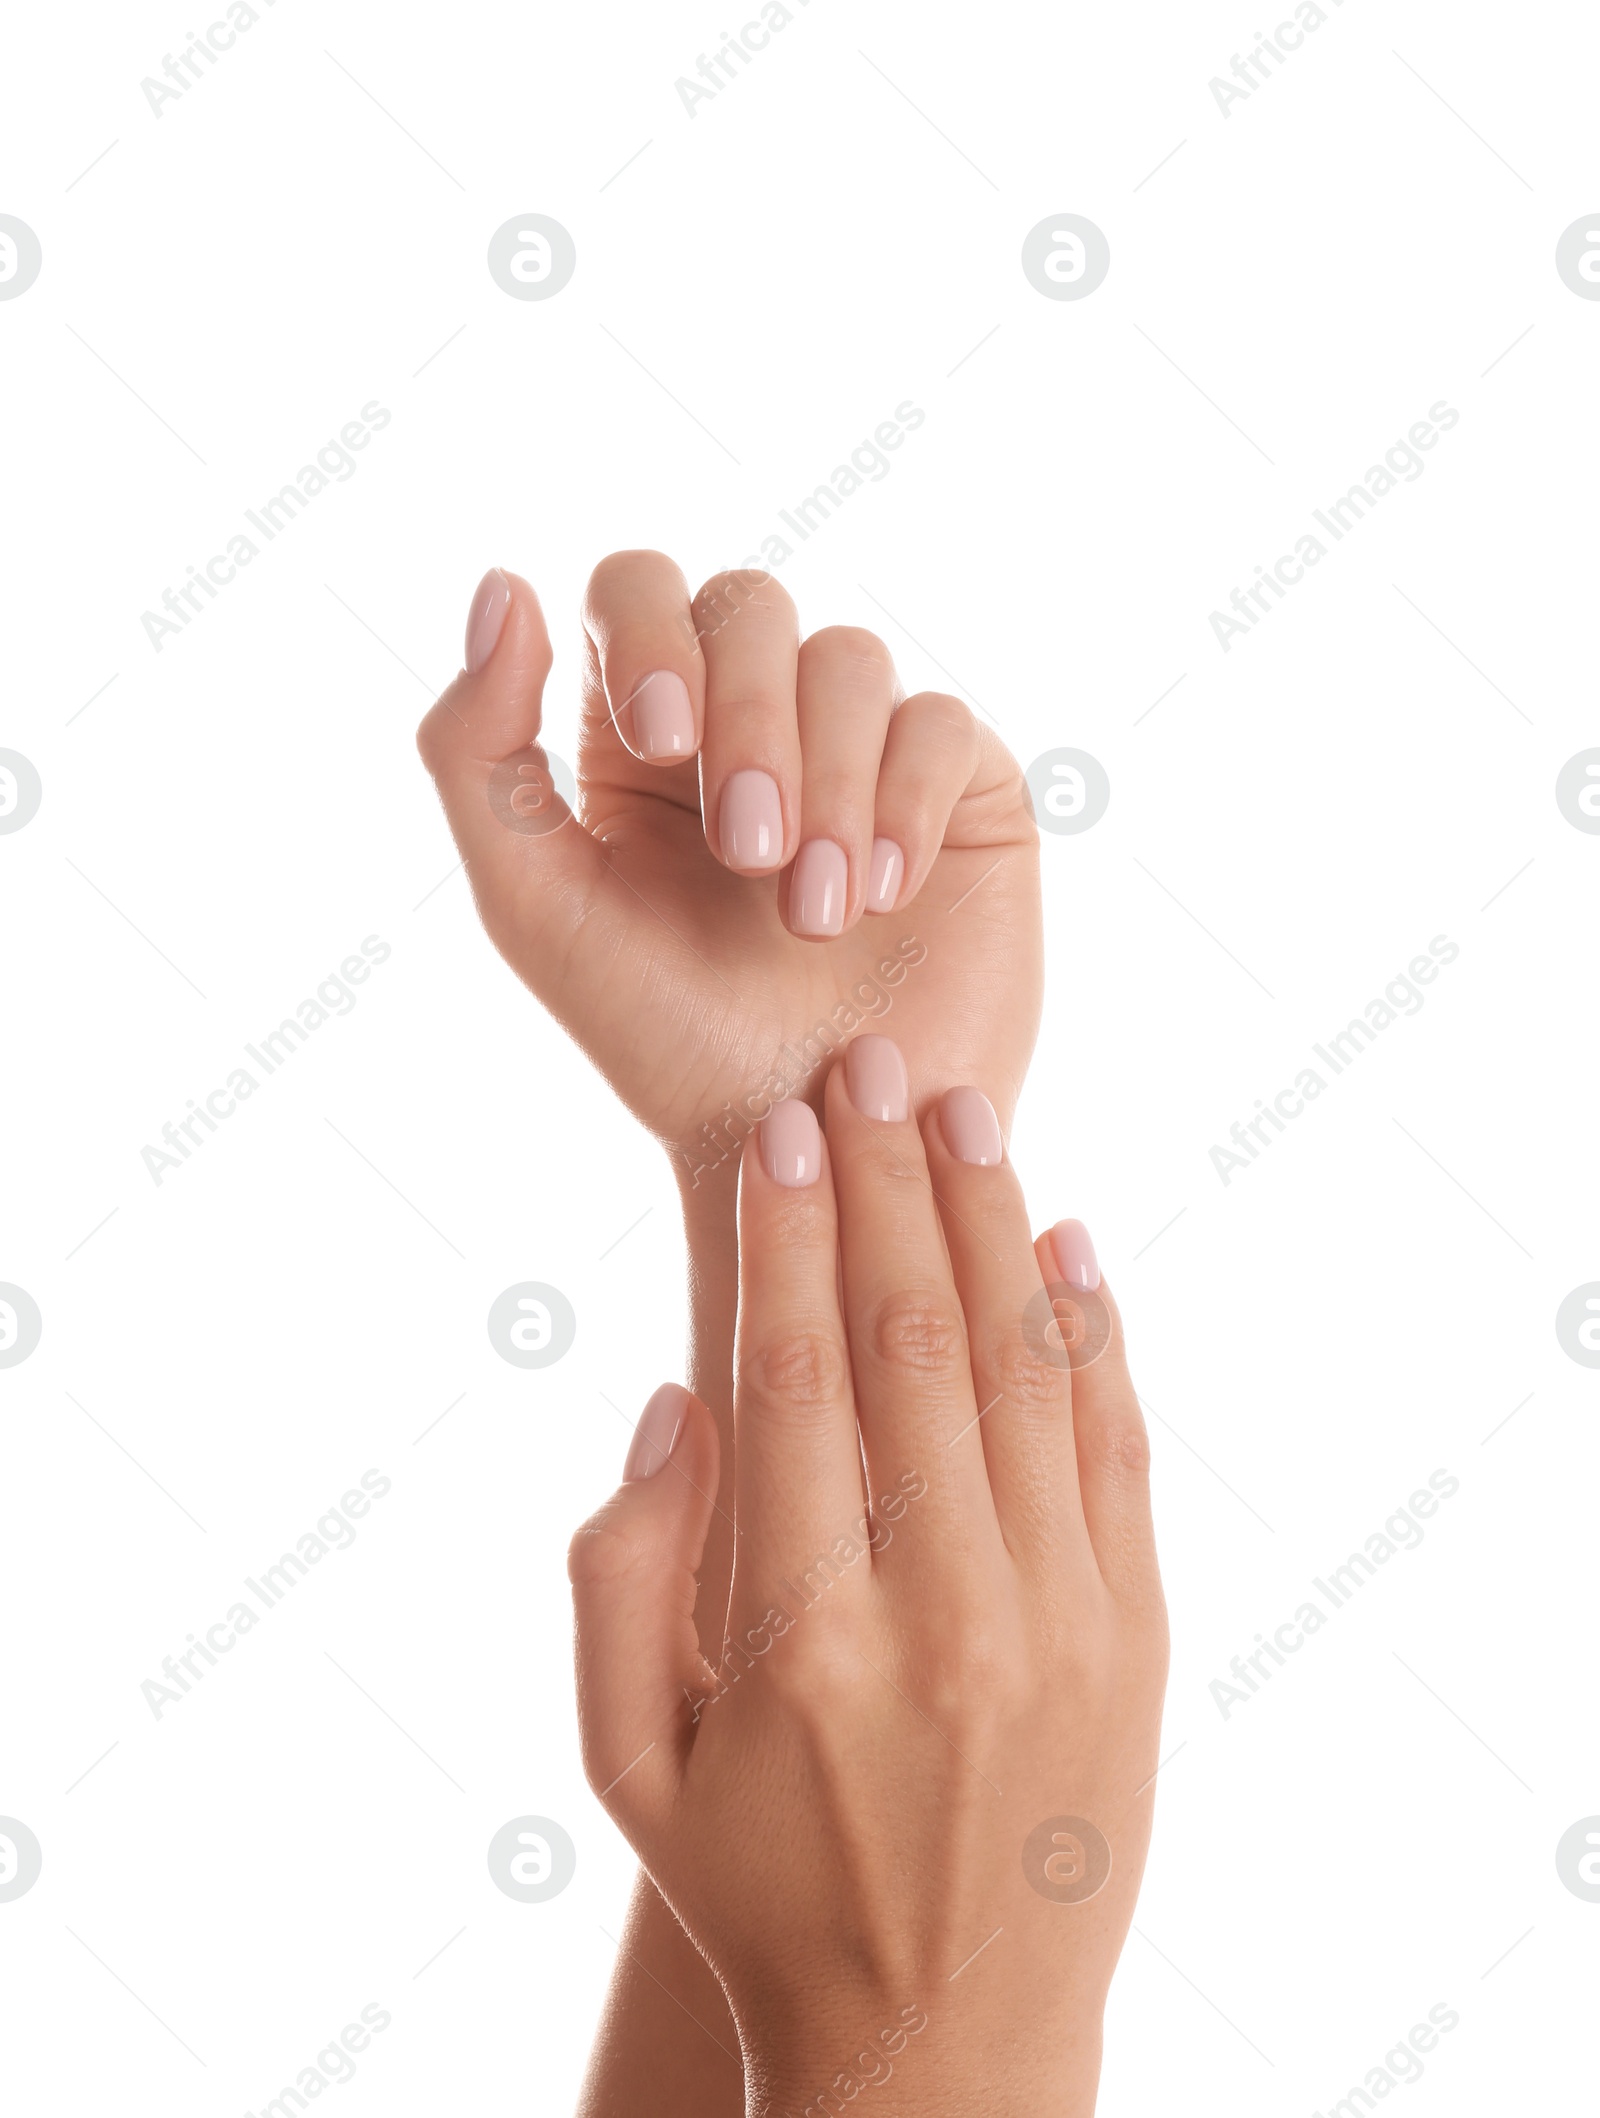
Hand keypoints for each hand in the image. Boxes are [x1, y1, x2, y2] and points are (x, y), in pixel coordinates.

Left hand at [416, 558, 1041, 1189]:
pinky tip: (886, 892)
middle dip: (751, 722)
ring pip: (850, 660)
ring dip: (830, 786)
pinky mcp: (959, 788)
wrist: (808, 1142)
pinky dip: (908, 800)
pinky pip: (942, 723)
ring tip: (816, 916)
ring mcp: (863, 744)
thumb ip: (478, 753)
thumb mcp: (536, 908)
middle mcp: (755, 715)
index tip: (664, 740)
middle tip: (749, 853)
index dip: (651, 633)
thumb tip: (502, 583)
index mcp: (644, 729)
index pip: (639, 587)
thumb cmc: (663, 1037)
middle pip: (751, 607)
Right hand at [568, 1038, 1167, 2116]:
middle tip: (869, 1068)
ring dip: (991, 1225)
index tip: (786, 1128)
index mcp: (802, 1638)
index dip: (790, 1234)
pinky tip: (1068, 1240)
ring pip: (1025, 1374)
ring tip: (958, 1113)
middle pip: (917, 1343)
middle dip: (888, 1185)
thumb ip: (618, 1576)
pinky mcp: (1141, 1641)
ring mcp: (1064, 1624)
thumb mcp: (625, 1759)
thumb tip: (676, 1401)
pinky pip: (1118, 1452)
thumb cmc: (760, 1890)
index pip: (799, 1376)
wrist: (947, 2046)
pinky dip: (1095, 1336)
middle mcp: (946, 1612)